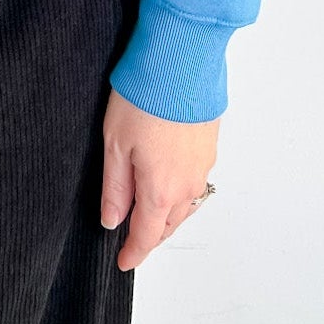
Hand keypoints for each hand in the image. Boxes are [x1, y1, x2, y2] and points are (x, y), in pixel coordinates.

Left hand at [100, 88, 218, 270]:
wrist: (180, 61)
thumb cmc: (144, 97)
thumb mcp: (115, 143)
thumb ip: (115, 187)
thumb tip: (112, 220)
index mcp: (160, 190)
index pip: (147, 235)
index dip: (134, 252)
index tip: (124, 262)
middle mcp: (187, 185)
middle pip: (169, 224)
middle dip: (151, 236)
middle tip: (134, 240)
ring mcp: (203, 165)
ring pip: (186, 205)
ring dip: (168, 215)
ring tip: (150, 213)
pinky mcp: (210, 146)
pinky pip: (196, 182)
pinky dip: (182, 192)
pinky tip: (170, 181)